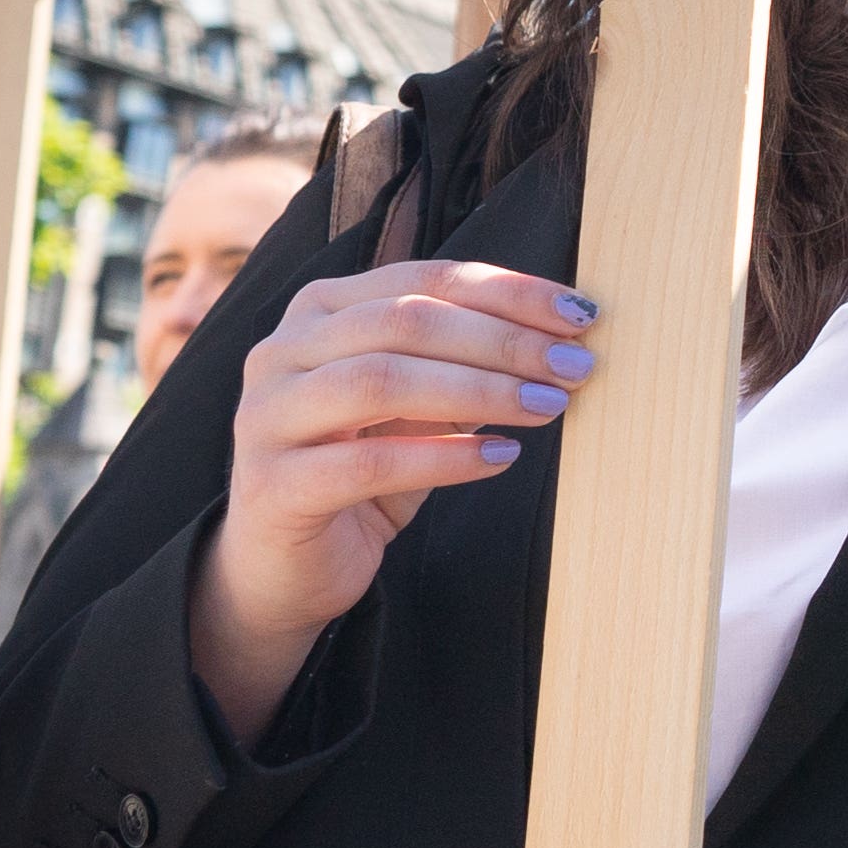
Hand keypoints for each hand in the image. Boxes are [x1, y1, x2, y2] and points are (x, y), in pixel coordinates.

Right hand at [187, 257, 589, 738]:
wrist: (284, 568)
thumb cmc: (361, 470)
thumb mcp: (415, 406)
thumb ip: (461, 363)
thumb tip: (558, 337)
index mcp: (320, 310)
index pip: (425, 279)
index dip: (508, 292)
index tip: (579, 315)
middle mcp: (282, 351)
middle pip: (407, 321)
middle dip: (503, 340)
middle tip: (575, 366)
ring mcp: (268, 416)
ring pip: (383, 380)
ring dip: (480, 391)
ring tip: (548, 407)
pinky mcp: (274, 486)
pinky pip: (369, 462)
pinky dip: (445, 457)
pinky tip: (501, 458)